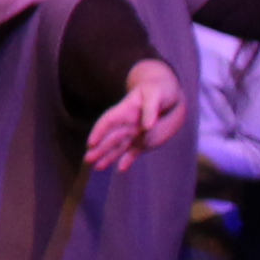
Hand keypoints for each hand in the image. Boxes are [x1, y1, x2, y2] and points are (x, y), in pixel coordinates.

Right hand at [83, 57, 187, 173]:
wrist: (170, 96)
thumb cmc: (160, 90)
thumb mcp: (156, 94)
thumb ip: (151, 109)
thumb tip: (147, 126)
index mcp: (126, 111)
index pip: (109, 121)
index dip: (99, 132)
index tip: (91, 143)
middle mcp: (127, 124)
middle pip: (110, 137)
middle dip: (100, 149)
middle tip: (88, 160)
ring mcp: (135, 134)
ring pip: (118, 147)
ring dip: (108, 157)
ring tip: (97, 167)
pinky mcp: (144, 142)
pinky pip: (133, 153)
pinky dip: (127, 161)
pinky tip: (120, 169)